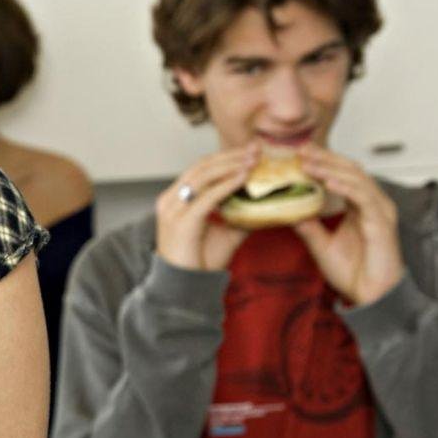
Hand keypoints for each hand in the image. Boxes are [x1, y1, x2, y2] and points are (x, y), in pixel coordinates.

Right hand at [156, 145, 256, 270]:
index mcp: (174, 200)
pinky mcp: (182, 222)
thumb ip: (241, 218)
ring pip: (203, 177)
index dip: (224, 158)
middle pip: (201, 167)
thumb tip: (268, 207)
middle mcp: (169, 200)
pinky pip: (208, 197)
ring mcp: (173, 210)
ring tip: (254, 160)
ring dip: (231, 166)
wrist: (183, 288)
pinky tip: (245, 178)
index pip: (200, 170)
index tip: (249, 151)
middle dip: (230, 156)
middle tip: (256, 149)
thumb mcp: (225, 234)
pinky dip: (227, 185)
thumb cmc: (200, 262)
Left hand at [292, 145, 402, 305]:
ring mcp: (380, 211)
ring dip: (331, 169)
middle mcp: (373, 204)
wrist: (371, 296)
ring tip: (308, 163)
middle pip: (350, 170)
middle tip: (301, 150)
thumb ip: (308, 226)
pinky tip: (328, 183)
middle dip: (325, 158)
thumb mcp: (321, 245)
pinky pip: (364, 198)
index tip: (298, 155)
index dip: (322, 162)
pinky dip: (345, 188)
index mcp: (360, 206)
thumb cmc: (354, 273)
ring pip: (357, 179)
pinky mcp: (382, 223)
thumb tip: (288, 212)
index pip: (342, 175)